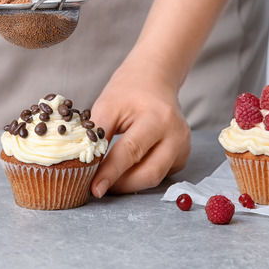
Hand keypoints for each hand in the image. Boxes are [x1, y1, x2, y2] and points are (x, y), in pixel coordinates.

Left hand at [90, 60, 191, 196]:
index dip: (111, 173)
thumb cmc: (129, 90)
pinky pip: (161, 174)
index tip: (94, 189)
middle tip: (98, 185)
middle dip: (121, 184)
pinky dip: (141, 176)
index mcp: (157, 118)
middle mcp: (176, 134)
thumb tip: (84, 166)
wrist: (155, 78)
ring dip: (130, 183)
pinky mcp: (183, 155)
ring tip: (109, 178)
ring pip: (155, 178)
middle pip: (149, 173)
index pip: (131, 152)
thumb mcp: (107, 106)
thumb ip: (98, 137)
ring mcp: (183, 146)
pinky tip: (128, 168)